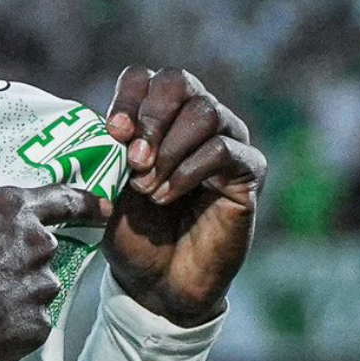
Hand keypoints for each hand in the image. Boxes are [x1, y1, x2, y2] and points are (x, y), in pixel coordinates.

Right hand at [0, 185, 112, 360]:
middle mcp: (35, 244)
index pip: (63, 198)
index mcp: (8, 209)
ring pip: (36, 287)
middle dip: (19, 258)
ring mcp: (41, 287)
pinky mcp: (38, 325)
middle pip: (40, 247)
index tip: (104, 209)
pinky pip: (30, 321)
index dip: (86, 203)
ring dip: (15, 293)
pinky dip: (11, 324)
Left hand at [101, 67, 265, 327]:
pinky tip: (168, 196)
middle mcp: (196, 121)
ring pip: (205, 112)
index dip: (129, 97)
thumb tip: (120, 130)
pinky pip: (224, 150)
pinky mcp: (249, 172)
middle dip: (149, 119)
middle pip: (179, 82)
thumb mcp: (111, 188)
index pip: (147, 78)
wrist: (159, 282)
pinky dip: (188, 171)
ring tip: (148, 187)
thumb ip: (114, 153)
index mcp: (159, 117)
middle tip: (133, 160)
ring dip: (169, 149)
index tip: (114, 132)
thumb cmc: (135, 233)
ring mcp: (228, 142)